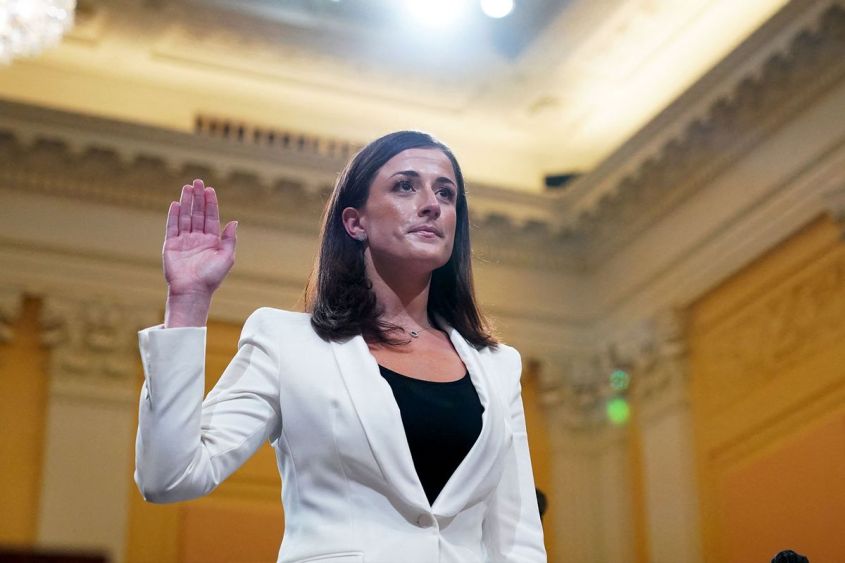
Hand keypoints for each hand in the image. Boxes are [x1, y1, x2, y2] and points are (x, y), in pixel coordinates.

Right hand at [163, 179, 236, 298]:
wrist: (193, 291)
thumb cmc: (212, 277)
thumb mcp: (227, 257)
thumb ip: (230, 239)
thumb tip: (234, 222)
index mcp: (212, 241)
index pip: (211, 217)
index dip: (211, 203)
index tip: (210, 189)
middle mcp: (198, 239)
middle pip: (197, 213)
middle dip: (198, 197)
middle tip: (198, 182)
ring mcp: (184, 241)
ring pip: (185, 217)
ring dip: (186, 202)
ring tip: (187, 187)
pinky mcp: (171, 245)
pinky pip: (172, 227)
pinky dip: (174, 215)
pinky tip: (176, 203)